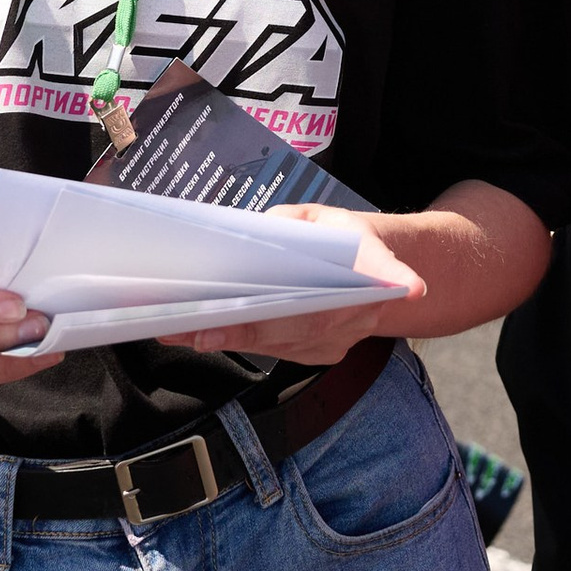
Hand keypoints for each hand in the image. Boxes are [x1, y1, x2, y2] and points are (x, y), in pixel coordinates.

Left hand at [158, 212, 427, 366]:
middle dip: (248, 329)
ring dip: (233, 340)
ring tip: (181, 331)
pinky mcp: (324, 353)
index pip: (382, 270)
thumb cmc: (341, 239)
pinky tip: (202, 335)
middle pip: (307, 323)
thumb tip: (247, 236)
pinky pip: (280, 351)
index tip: (379, 295)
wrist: (376, 272)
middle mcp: (362, 307)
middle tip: (200, 331)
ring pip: (286, 344)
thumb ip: (289, 223)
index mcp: (369, 261)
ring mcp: (344, 337)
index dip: (389, 279)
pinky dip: (241, 342)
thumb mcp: (319, 217)